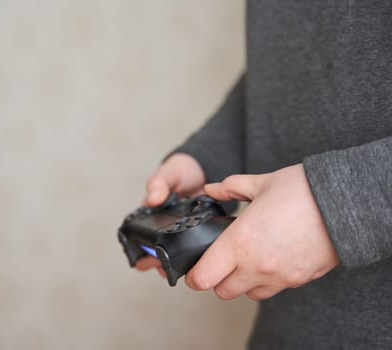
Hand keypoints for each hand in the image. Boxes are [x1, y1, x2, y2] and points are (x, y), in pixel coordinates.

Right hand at [136, 153, 205, 276]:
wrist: (205, 169)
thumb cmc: (181, 171)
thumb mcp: (169, 172)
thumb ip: (159, 183)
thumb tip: (152, 200)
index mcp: (152, 214)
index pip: (141, 237)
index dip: (141, 251)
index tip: (143, 261)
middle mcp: (164, 226)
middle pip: (156, 250)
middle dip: (156, 262)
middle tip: (161, 267)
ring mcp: (181, 232)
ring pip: (175, 254)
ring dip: (175, 262)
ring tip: (179, 268)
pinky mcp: (199, 233)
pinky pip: (195, 248)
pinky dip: (196, 254)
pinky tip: (199, 259)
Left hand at [185, 164, 339, 299]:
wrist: (346, 203)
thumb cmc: (302, 191)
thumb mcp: (259, 183)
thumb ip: (229, 188)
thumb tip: (211, 189)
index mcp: (240, 242)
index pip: (204, 277)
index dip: (194, 275)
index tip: (194, 267)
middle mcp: (256, 265)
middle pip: (222, 291)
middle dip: (216, 279)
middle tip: (220, 260)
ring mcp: (279, 276)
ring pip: (247, 294)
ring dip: (241, 282)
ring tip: (246, 259)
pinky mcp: (298, 280)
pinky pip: (273, 290)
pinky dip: (264, 281)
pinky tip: (269, 258)